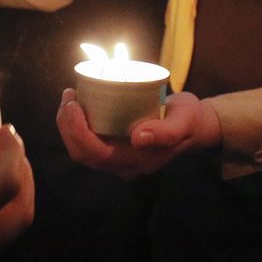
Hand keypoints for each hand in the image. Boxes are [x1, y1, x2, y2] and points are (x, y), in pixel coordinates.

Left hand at [56, 88, 221, 178]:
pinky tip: (77, 103)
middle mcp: (123, 165)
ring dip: (68, 125)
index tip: (73, 103)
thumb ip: (167, 132)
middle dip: (67, 126)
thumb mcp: (184, 121)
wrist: (194, 126)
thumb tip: (138, 138)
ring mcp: (118, 159)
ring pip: (81, 150)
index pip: (96, 154)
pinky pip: (88, 141)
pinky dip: (76, 124)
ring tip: (70, 96)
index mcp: (137, 162)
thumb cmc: (188, 120)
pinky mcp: (115, 148)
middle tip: (69, 95)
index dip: (77, 132)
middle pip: (83, 154)